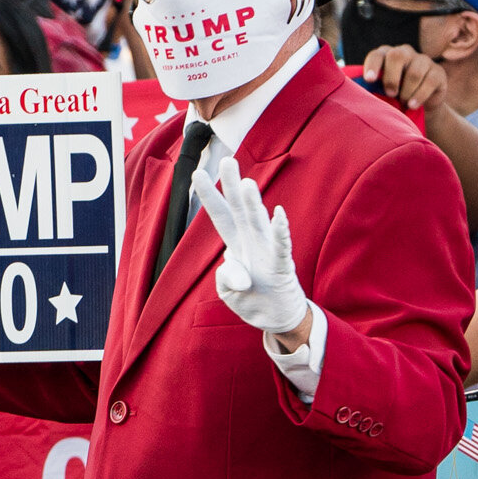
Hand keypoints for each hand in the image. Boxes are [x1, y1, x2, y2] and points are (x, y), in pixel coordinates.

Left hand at [190, 155, 307, 336]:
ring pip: (258, 223)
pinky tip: (278, 214)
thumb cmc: (252, 300)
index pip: (220, 215)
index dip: (209, 195)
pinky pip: (280, 246)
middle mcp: (252, 241)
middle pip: (239, 209)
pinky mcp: (281, 266)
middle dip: (232, 186)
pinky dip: (280, 231)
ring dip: (253, 204)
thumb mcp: (228, 294)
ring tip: (247, 184)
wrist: (277, 319)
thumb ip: (226, 280)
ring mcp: (267, 251)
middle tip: (227, 160)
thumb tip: (242, 277)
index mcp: (235, 244)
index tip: (196, 172)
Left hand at [361, 44, 448, 111]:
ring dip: (406, 92)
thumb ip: (371, 88)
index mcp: (386, 55)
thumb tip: (355, 94)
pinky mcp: (438, 72)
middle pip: (397, 56)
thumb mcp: (380, 92)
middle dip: (391, 77)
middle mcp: (404, 53)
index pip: (377, 55)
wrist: (419, 106)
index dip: (373, 65)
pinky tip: (413, 105)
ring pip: (414, 72)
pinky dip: (419, 96)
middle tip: (390, 93)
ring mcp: (423, 60)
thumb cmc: (393, 98)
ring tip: (403, 103)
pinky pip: (429, 81)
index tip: (369, 80)